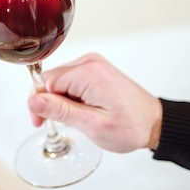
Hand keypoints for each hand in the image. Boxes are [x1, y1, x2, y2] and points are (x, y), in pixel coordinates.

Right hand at [27, 53, 162, 152]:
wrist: (154, 123)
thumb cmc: (130, 127)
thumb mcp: (92, 125)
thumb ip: (61, 111)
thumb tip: (34, 101)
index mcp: (87, 73)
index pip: (45, 82)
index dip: (39, 104)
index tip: (41, 122)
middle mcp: (89, 63)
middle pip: (51, 79)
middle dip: (48, 103)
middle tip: (56, 124)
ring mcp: (93, 64)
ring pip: (59, 80)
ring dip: (60, 101)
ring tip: (75, 119)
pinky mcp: (95, 69)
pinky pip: (70, 80)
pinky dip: (70, 96)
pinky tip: (80, 109)